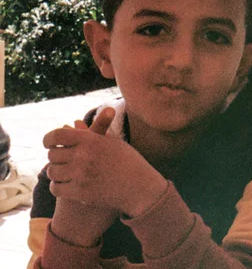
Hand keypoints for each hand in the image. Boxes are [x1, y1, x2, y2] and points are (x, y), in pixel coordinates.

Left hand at [48, 110, 118, 247]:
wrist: (139, 187)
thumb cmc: (128, 161)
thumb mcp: (111, 142)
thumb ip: (90, 133)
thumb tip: (73, 122)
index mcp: (90, 140)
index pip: (57, 135)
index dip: (49, 138)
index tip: (48, 143)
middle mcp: (83, 156)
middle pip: (52, 154)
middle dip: (54, 157)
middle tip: (60, 159)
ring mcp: (80, 175)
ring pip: (52, 172)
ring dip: (55, 172)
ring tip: (62, 172)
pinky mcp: (79, 193)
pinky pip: (56, 188)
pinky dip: (57, 186)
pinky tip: (64, 184)